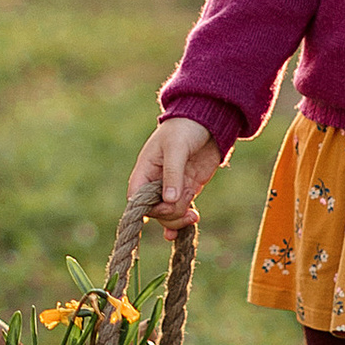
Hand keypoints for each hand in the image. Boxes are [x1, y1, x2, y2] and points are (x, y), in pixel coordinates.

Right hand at [127, 114, 220, 232]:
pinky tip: (189, 224)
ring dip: (179, 219)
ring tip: (193, 216)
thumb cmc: (184, 128)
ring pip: (169, 214)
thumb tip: (169, 201)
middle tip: (186, 205)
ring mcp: (173, 187)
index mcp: (145, 170)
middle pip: (154, 211)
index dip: (149, 208)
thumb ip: (172, 174)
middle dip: (170, 213)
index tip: (167, 204)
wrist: (207, 121)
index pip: (137, 199)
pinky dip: (184, 220)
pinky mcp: (188, 189)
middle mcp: (156, 182)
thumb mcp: (176, 148)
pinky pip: (182, 210)